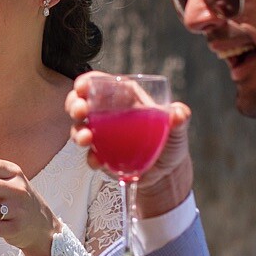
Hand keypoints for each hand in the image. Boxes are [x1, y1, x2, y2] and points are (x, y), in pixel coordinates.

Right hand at [66, 72, 194, 218]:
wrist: (167, 173)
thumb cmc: (171, 143)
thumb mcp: (178, 129)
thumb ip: (180, 119)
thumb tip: (179, 113)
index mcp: (125, 99)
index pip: (102, 84)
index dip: (88, 82)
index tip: (81, 87)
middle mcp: (109, 115)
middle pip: (83, 103)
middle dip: (75, 104)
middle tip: (79, 111)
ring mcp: (103, 136)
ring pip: (80, 128)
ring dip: (77, 131)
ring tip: (85, 139)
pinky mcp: (102, 155)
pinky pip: (90, 155)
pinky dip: (91, 158)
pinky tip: (98, 161)